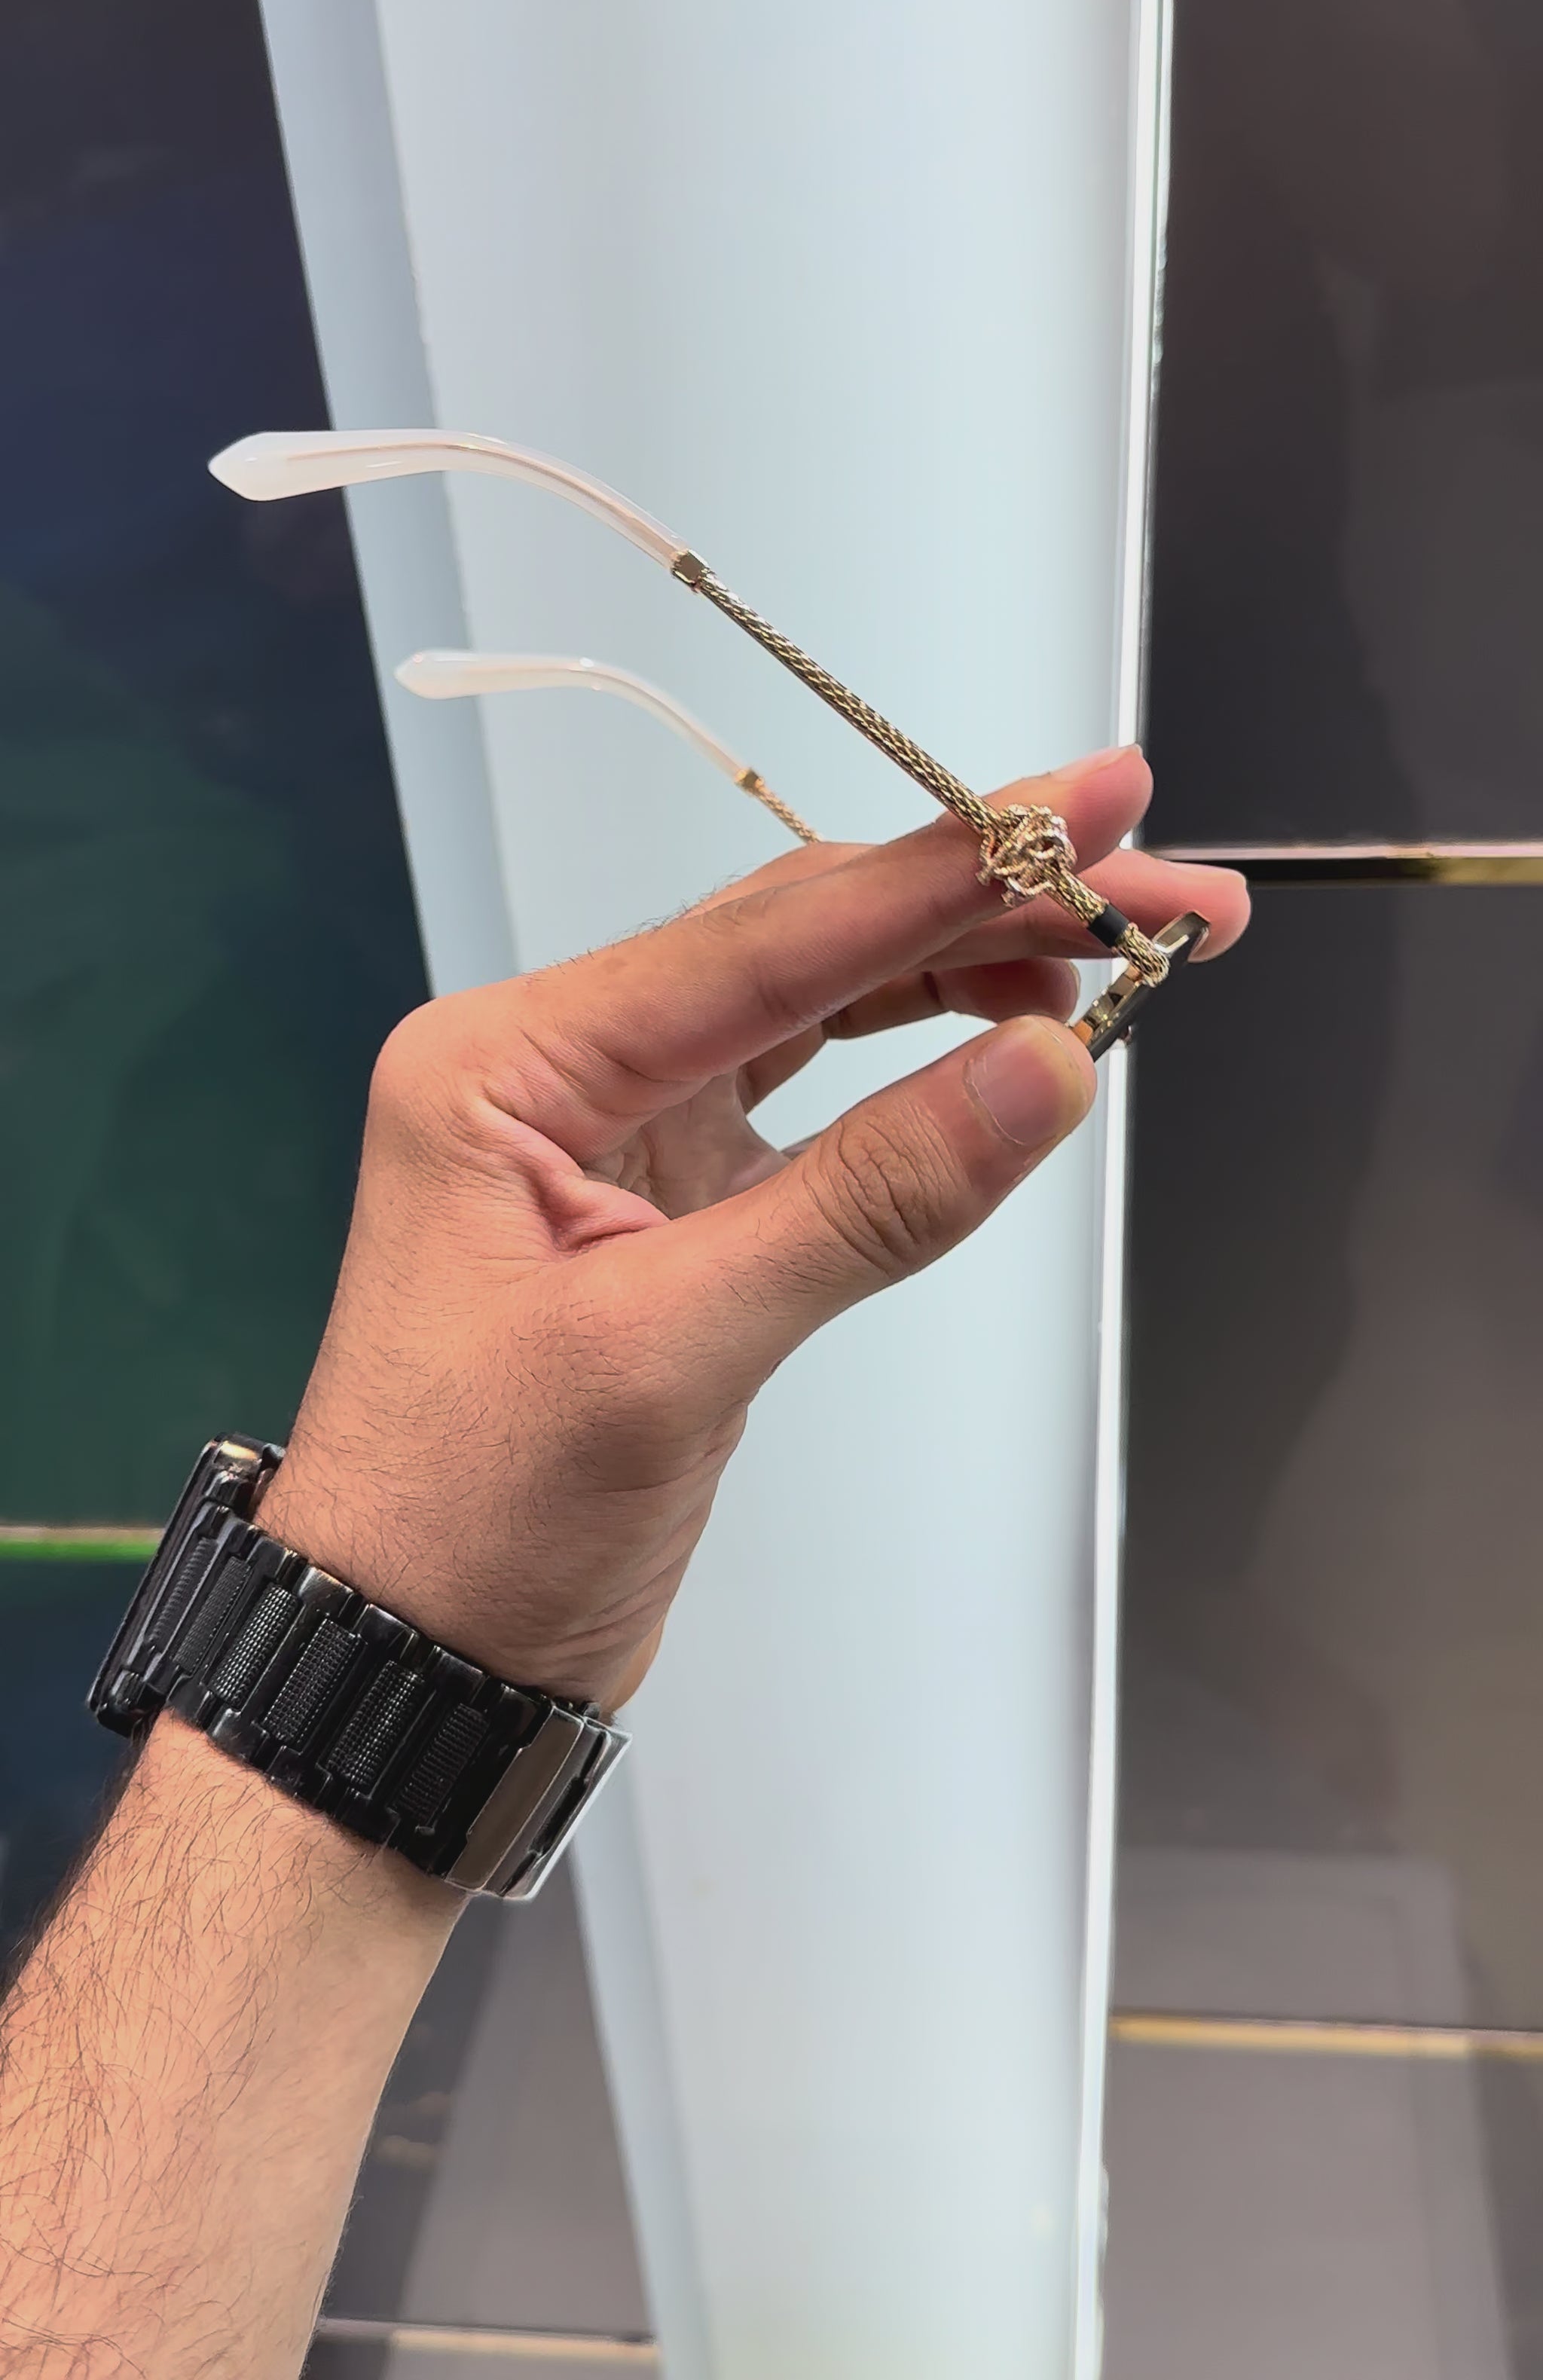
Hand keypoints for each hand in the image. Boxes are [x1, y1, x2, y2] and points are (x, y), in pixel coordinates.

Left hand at [262, 744, 1246, 1705]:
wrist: (408, 1665)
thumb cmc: (483, 1522)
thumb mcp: (674, 1355)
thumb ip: (866, 1202)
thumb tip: (1049, 1067)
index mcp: (509, 1064)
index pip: (765, 938)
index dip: (944, 865)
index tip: (1096, 796)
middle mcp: (559, 1066)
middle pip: (801, 944)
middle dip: (983, 902)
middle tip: (1160, 881)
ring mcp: (617, 1131)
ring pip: (816, 1007)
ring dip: (966, 970)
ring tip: (1121, 948)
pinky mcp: (670, 1203)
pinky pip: (814, 1100)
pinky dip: (920, 1071)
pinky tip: (1015, 1039)